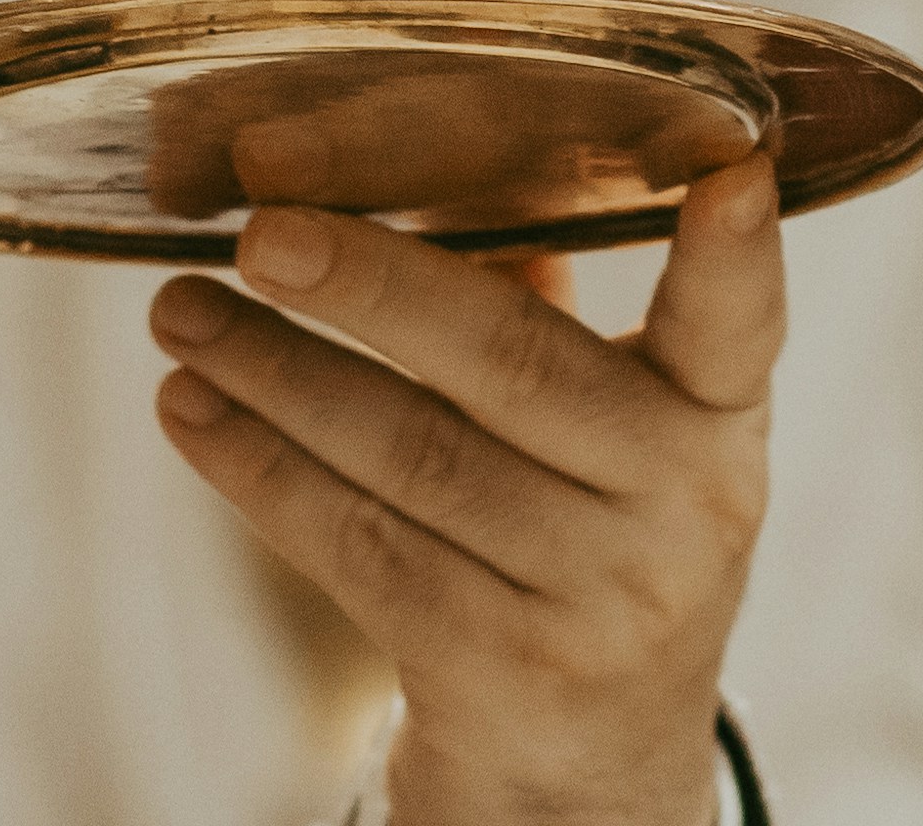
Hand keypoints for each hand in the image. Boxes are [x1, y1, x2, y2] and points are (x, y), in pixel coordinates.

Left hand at [151, 156, 782, 825]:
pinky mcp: (501, 676)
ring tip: (182, 311)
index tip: (726, 168)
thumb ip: (536, 301)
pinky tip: (192, 410)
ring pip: (411, 456)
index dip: (737, 251)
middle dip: (372, 285)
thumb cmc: (579, 531)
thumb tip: (390, 159)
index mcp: (718, 417)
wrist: (588, 778)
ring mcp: (600, 605)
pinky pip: (357, 547)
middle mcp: (684, 509)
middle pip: (514, 364)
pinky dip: (259, 468)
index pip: (740, 323)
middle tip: (259, 230)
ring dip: (274, 372)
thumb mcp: (607, 429)